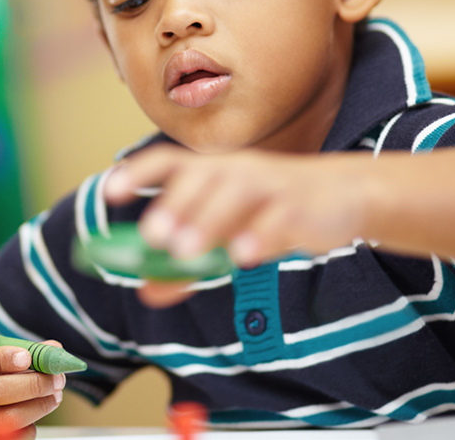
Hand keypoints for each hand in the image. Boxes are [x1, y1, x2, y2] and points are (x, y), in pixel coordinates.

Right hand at [0, 343, 65, 439]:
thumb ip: (15, 350)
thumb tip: (53, 350)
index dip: (0, 357)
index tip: (28, 356)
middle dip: (33, 384)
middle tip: (57, 377)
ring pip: (7, 418)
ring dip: (39, 404)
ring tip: (54, 393)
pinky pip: (12, 438)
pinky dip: (31, 424)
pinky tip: (35, 410)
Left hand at [105, 145, 368, 268]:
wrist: (345, 194)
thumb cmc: (271, 212)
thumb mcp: (227, 234)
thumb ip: (187, 264)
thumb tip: (146, 292)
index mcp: (213, 171)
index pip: (169, 162)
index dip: (137, 174)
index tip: (109, 192)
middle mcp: (238, 171)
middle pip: (201, 178)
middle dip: (176, 206)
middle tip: (153, 237)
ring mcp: (271, 187)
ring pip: (237, 194)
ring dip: (209, 220)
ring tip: (185, 252)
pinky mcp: (302, 209)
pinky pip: (279, 220)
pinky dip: (261, 236)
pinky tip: (243, 256)